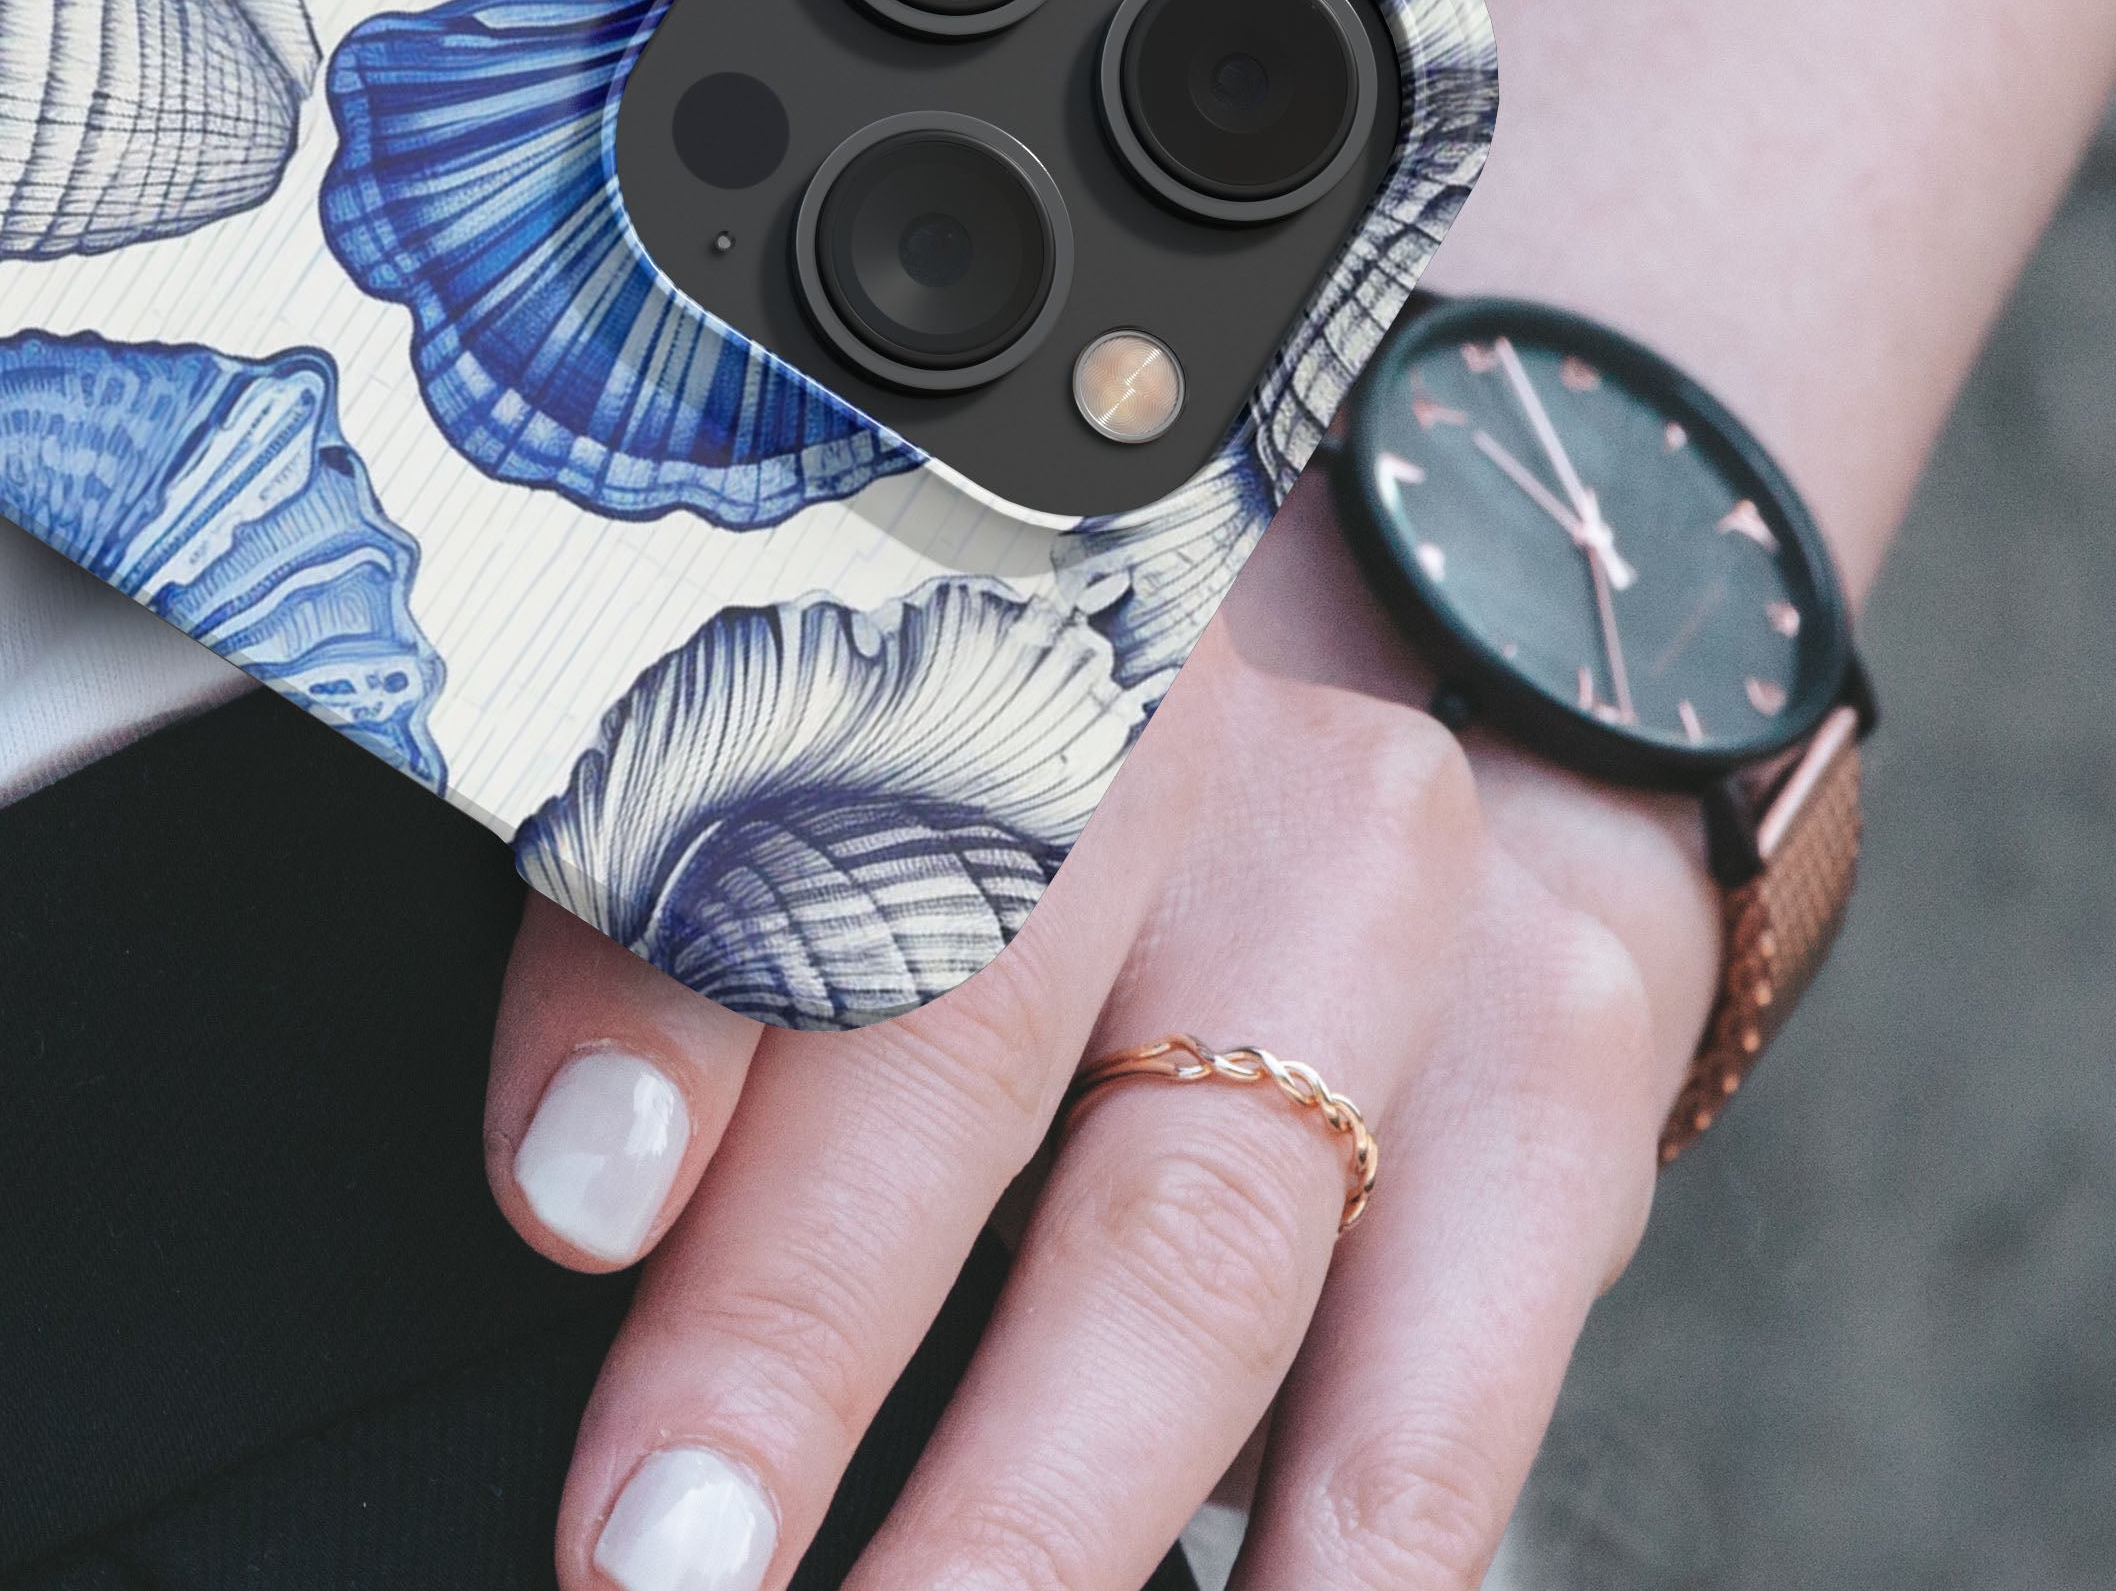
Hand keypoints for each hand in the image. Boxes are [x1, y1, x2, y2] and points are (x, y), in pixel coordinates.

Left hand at [480, 511, 1721, 1588]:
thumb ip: (683, 918)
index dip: (663, 1004)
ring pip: (1195, 1252)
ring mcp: (1394, 912)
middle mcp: (1191, 740)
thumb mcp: (859, 749)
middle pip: (972, 1037)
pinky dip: (1327, 1558)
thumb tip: (572, 1180)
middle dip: (799, 1330)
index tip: (563, 1205)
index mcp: (956, 619)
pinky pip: (1437, 1384)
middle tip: (665, 1552)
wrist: (1457, 648)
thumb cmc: (1048, 755)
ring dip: (1030, 1506)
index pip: (783, 798)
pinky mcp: (1552, 1074)